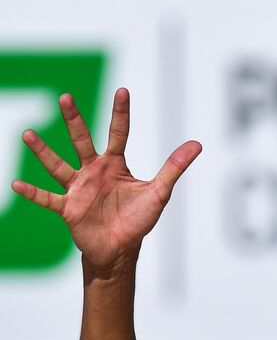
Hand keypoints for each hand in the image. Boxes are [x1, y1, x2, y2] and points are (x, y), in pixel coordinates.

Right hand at [11, 88, 201, 272]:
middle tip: (65, 97)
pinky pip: (48, 198)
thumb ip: (174, 168)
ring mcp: (78, 188)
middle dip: (74, 120)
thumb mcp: (159, 192)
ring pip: (58, 165)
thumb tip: (197, 144)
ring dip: (44, 152)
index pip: (119, 133)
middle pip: (82, 141)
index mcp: (115, 165)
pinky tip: (16, 184)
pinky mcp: (68, 208)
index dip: (121, 113)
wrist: (121, 249)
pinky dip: (33, 193)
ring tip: (28, 134)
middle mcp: (93, 171)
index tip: (122, 90)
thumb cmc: (138, 219)